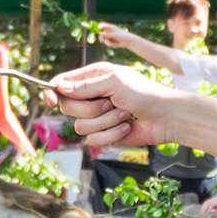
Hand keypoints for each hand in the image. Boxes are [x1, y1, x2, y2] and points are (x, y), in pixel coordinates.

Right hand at [51, 62, 170, 149]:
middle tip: (109, 103)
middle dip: (89, 108)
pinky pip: (93, 140)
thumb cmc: (144, 93)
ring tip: (124, 114)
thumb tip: (60, 88)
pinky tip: (127, 126)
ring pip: (80, 126)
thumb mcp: (114, 82)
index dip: (53, 91)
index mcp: (92, 77)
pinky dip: (112, 134)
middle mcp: (91, 97)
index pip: (62, 84)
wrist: (165, 117)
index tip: (51, 99)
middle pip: (67, 107)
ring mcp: (97, 117)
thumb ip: (85, 86)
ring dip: (105, 122)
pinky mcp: (104, 135)